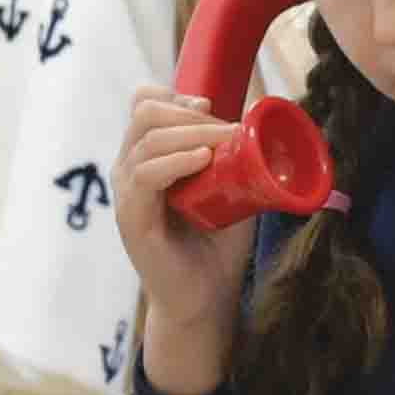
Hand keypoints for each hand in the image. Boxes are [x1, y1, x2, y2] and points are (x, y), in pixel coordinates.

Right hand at [110, 87, 260, 394]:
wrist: (206, 298)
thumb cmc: (217, 244)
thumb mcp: (231, 187)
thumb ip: (239, 154)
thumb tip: (267, 112)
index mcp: (147, 157)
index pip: (142, 104)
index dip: (173, 95)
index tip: (208, 105)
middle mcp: (129, 170)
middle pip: (144, 113)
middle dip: (187, 111)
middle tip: (226, 125)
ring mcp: (127, 194)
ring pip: (146, 141)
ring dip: (191, 133)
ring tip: (225, 140)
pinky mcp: (132, 220)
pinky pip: (144, 177)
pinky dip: (174, 161)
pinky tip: (202, 159)